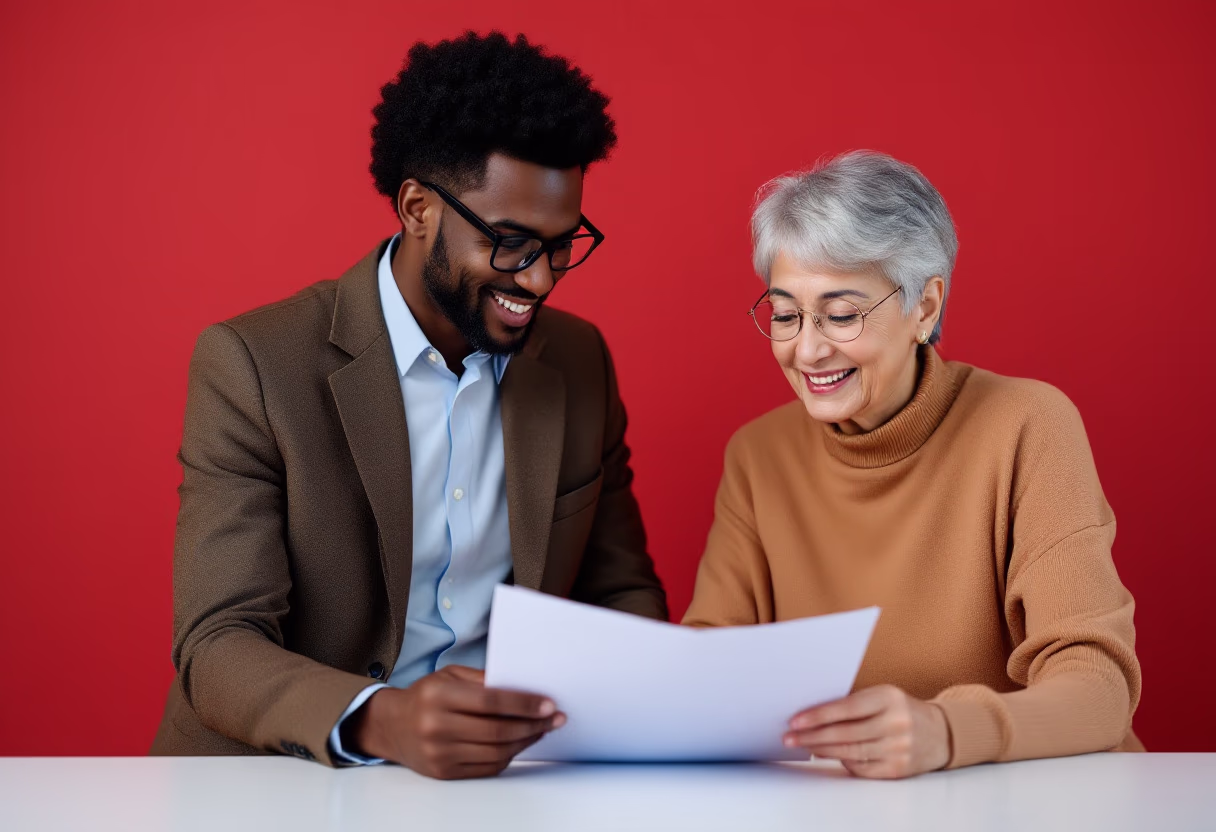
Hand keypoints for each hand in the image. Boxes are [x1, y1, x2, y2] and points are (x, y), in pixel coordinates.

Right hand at [346, 665, 564, 778]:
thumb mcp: (450, 676)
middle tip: (555, 719)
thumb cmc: (426, 696)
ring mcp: (439, 753)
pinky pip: (487, 767)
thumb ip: (484, 679)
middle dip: (533, 725)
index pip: (491, 701)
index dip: (524, 703)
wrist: (392, 727)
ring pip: (496, 752)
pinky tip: (520, 743)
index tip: (549, 704)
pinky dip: (509, 756)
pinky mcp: (444, 772)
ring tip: (542, 730)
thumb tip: (524, 688)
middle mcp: (437, 726)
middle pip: (497, 730)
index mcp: (439, 696)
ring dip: (526, 741)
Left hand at [783, 685, 949, 778]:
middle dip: (813, 736)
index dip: (818, 715)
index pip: (846, 708)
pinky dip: (841, 761)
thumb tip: (812, 714)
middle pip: (845, 733)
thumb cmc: (899, 709)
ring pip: (850, 752)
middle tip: (790, 737)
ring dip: (822, 750)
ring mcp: (899, 748)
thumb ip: (853, 702)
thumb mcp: (882, 695)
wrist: (939, 732)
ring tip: (803, 745)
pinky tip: (826, 755)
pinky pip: (861, 768)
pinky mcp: (898, 769)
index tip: (795, 720)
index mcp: (889, 698)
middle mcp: (896, 723)